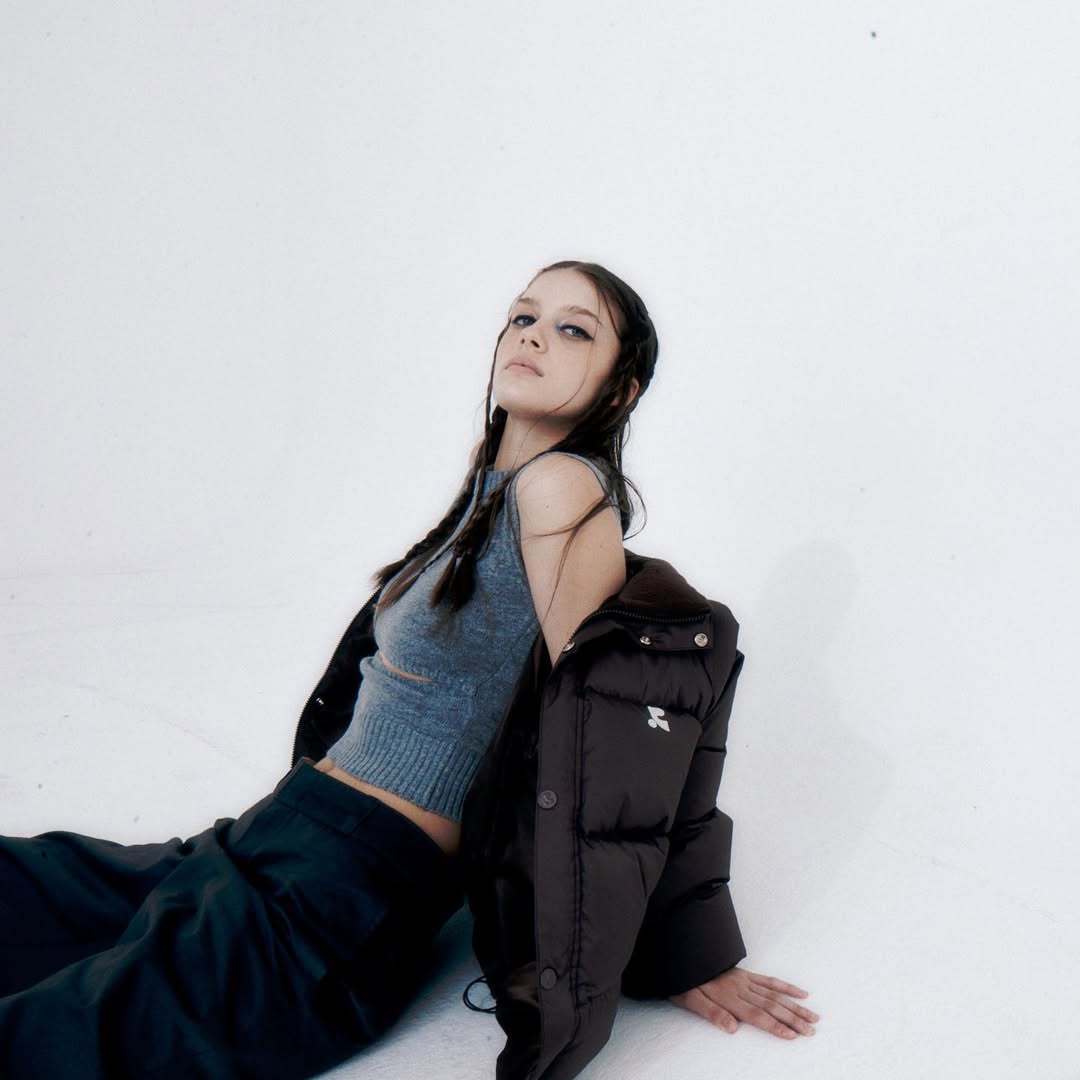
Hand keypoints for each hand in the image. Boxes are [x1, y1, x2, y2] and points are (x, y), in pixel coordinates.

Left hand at [668, 965, 818, 1039]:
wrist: (683, 956)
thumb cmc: (685, 982)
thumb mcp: (691, 1000)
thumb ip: (712, 1014)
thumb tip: (733, 1029)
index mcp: (728, 997)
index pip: (756, 1015)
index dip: (775, 1026)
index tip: (792, 1035)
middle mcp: (741, 988)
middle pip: (771, 1006)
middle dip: (793, 1019)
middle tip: (811, 1030)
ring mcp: (745, 980)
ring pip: (775, 994)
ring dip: (795, 1006)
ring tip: (813, 1016)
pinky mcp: (745, 974)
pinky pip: (769, 980)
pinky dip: (785, 986)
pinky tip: (800, 993)